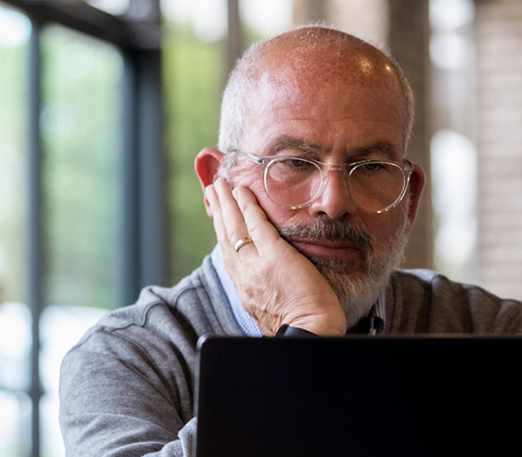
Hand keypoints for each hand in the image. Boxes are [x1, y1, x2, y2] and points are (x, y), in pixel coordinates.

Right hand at [207, 180, 346, 335]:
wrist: (309, 335)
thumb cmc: (303, 330)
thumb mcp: (274, 315)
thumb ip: (269, 299)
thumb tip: (274, 296)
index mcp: (246, 291)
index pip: (230, 257)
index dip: (223, 235)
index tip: (218, 219)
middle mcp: (244, 277)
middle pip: (225, 238)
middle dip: (218, 212)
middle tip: (212, 192)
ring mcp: (255, 265)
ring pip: (234, 228)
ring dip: (227, 203)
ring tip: (221, 185)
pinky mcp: (273, 256)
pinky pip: (256, 225)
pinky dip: (247, 206)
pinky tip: (243, 192)